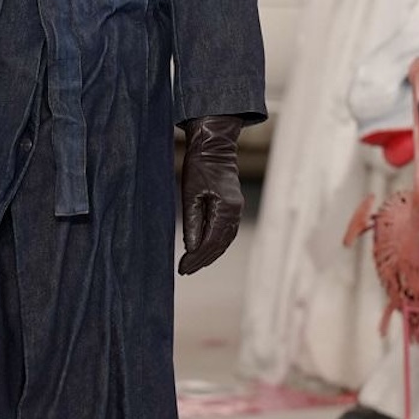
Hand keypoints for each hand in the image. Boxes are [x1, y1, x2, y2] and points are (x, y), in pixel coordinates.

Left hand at [178, 115, 243, 275]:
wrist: (214, 147)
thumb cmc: (199, 166)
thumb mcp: (190, 193)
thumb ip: (192, 222)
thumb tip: (191, 247)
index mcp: (225, 209)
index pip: (211, 242)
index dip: (197, 258)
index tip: (182, 267)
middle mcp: (234, 213)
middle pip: (219, 245)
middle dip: (201, 260)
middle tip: (184, 271)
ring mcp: (236, 211)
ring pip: (224, 241)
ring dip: (209, 255)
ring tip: (192, 265)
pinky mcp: (232, 207)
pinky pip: (225, 233)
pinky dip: (215, 244)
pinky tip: (203, 250)